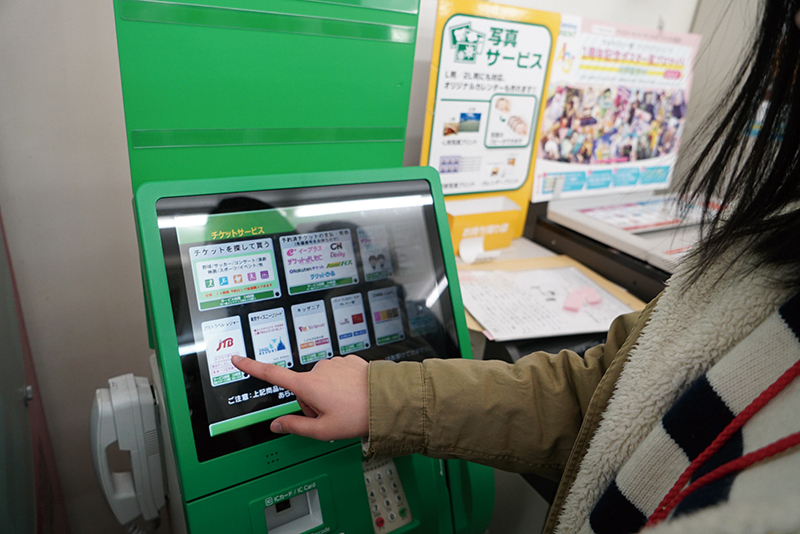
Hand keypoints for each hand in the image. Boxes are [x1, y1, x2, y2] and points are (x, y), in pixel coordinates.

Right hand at [231, 354, 368, 440]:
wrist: (387, 400)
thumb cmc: (357, 415)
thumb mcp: (322, 431)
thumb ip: (295, 427)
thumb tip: (276, 425)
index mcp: (308, 385)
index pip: (272, 374)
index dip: (252, 367)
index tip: (238, 358)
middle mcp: (319, 369)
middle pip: (303, 388)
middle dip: (312, 403)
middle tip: (331, 416)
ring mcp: (334, 363)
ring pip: (321, 382)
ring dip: (328, 395)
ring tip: (346, 406)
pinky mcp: (348, 361)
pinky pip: (336, 375)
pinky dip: (341, 386)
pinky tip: (353, 396)